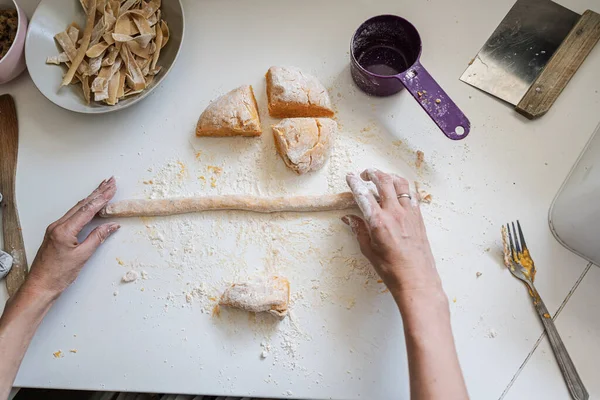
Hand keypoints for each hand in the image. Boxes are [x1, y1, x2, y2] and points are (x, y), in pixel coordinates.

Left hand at [24, 178, 119, 297]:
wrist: (40, 285)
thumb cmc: (58, 274)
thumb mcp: (82, 256)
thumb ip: (97, 238)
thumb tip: (110, 226)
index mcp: (64, 230)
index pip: (87, 210)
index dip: (102, 198)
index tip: (112, 188)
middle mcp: (58, 226)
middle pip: (82, 205)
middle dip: (98, 192)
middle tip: (110, 182)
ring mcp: (55, 228)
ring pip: (77, 208)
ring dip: (91, 198)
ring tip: (103, 189)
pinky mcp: (56, 232)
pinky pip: (72, 215)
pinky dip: (84, 208)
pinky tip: (91, 205)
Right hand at [342, 169, 439, 293]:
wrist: (417, 280)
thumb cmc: (392, 270)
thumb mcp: (369, 251)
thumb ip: (358, 230)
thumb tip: (349, 218)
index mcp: (379, 222)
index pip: (363, 195)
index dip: (354, 183)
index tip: (349, 177)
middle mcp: (395, 213)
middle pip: (384, 181)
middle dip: (372, 173)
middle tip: (364, 174)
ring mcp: (410, 214)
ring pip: (400, 183)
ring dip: (389, 176)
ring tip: (381, 177)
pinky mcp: (419, 217)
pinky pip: (411, 195)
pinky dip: (402, 188)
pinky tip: (397, 191)